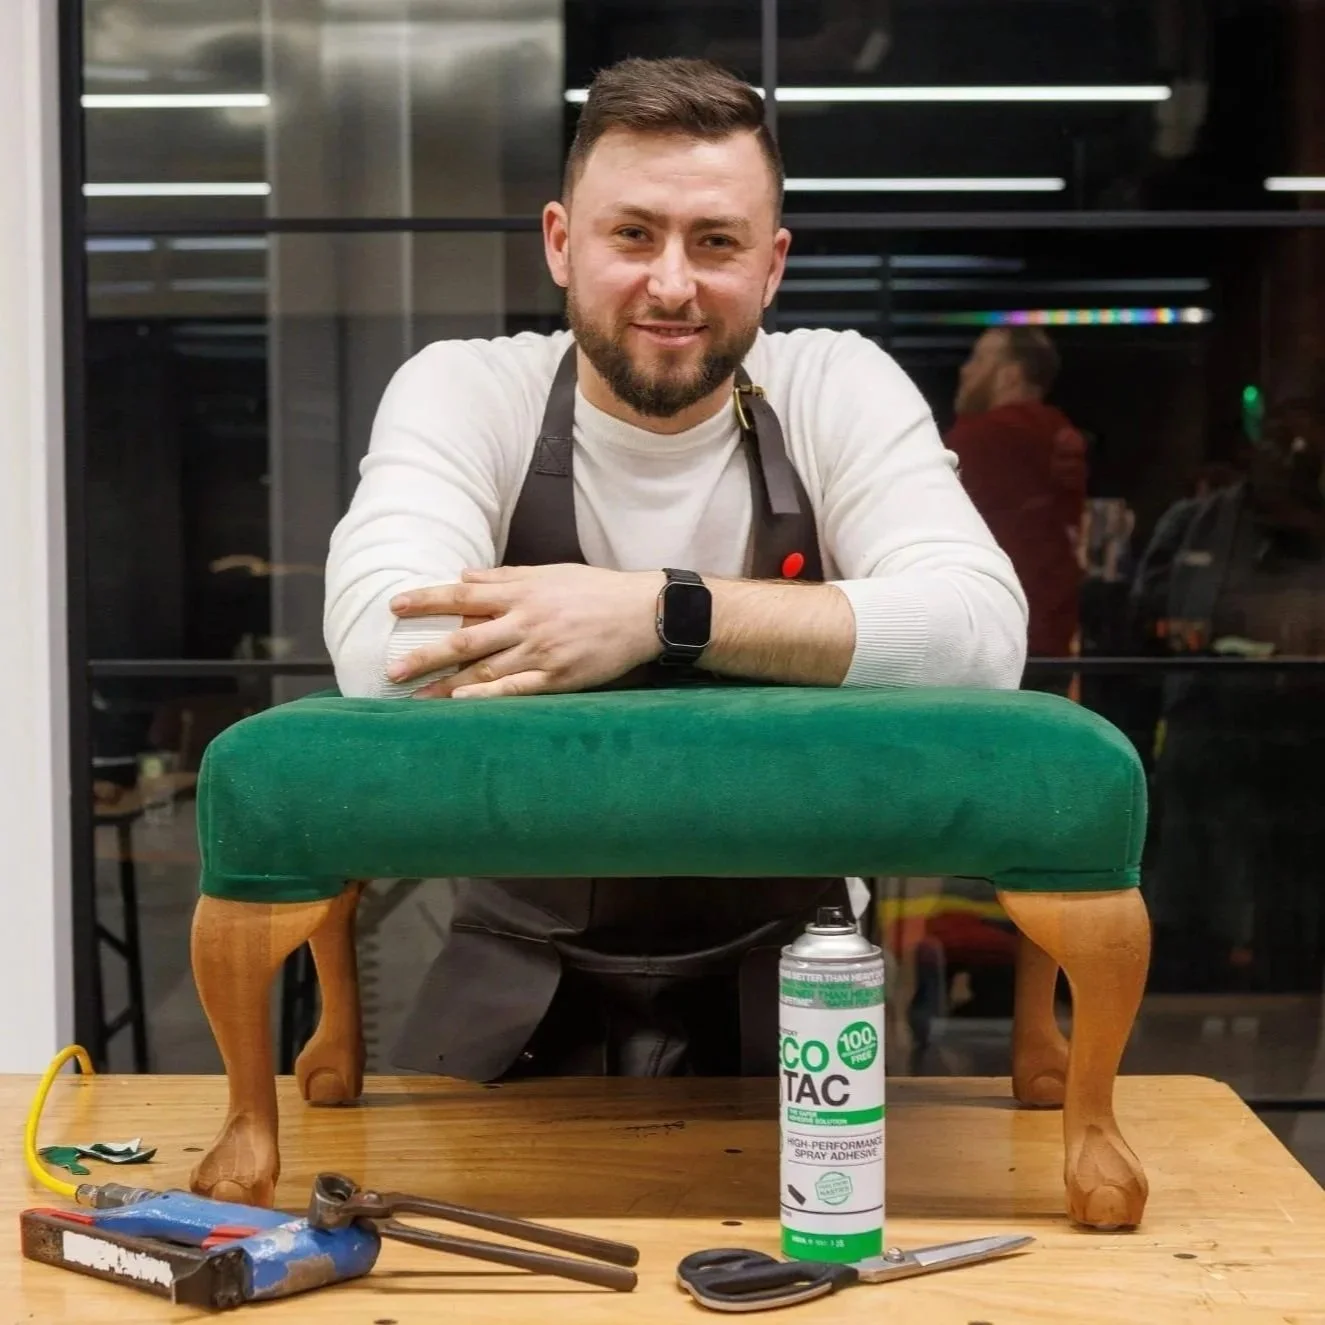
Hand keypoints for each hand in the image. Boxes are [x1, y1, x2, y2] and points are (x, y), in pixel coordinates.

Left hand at [387, 563, 664, 697]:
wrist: (644, 613)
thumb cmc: (596, 591)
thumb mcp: (550, 573)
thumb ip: (505, 577)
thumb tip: (463, 576)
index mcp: (522, 593)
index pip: (463, 596)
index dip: (427, 600)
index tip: (394, 607)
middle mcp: (526, 622)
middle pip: (466, 640)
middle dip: (426, 656)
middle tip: (392, 670)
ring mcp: (542, 652)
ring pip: (485, 671)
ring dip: (448, 687)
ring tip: (417, 701)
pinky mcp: (560, 678)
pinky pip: (517, 690)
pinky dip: (488, 697)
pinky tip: (463, 704)